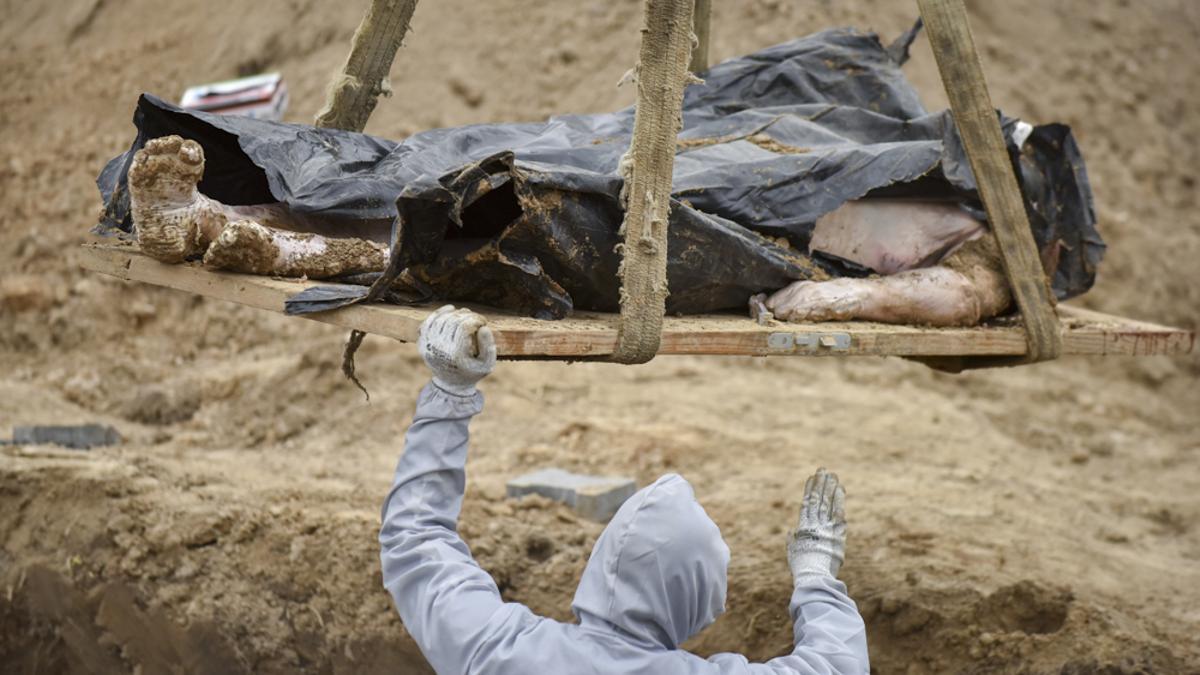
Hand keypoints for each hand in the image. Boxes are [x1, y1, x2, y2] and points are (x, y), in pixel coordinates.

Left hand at [418, 305, 496, 395]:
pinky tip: (450, 309)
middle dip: (468, 315)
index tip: (483, 322)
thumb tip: (484, 327)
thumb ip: (489, 346)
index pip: (465, 326)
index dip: (476, 319)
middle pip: (453, 320)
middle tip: (476, 319)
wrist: (451, 385)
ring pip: (441, 319)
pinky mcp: (422, 343)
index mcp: (456, 355)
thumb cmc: (472, 372)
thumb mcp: (487, 364)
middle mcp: (440, 349)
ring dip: (456, 313)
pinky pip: (428, 322)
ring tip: (466, 315)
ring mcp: (428, 346)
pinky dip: (439, 313)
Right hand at [787, 468, 846, 584]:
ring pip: (827, 503)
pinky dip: (839, 500)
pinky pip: (838, 513)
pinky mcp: (837, 534)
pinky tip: (841, 489)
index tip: (811, 478)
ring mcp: (826, 528)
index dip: (809, 490)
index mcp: (803, 528)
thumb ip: (792, 540)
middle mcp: (814, 524)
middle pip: (817, 500)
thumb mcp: (793, 553)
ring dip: (830, 488)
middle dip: (820, 484)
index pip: (806, 504)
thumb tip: (792, 531)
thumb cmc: (802, 568)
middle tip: (823, 470)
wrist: (813, 575)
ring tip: (833, 475)